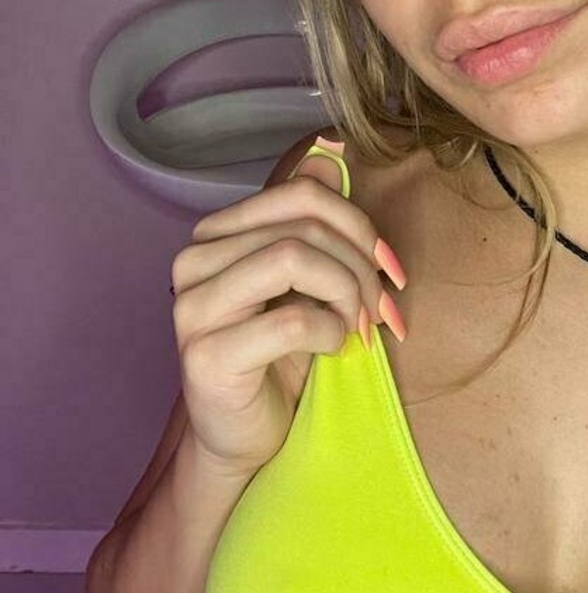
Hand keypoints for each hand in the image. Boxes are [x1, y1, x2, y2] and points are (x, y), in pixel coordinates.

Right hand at [170, 140, 405, 476]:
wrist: (246, 438)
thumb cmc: (281, 358)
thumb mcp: (308, 282)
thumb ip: (313, 223)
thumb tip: (330, 154)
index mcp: (218, 235)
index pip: (300, 194)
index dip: (358, 224)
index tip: (391, 268)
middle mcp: (194, 262)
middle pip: (302, 227)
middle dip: (360, 265)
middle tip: (382, 308)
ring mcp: (192, 308)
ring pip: (292, 259)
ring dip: (346, 293)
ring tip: (359, 326)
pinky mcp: (204, 355)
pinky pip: (290, 321)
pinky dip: (330, 332)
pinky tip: (334, 349)